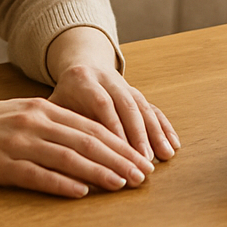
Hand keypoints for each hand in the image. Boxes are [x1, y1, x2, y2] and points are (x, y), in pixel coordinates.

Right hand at [0, 97, 155, 197]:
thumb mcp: (23, 114)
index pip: (91, 127)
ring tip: (122, 185)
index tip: (141, 159)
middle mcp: (35, 122)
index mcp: (43, 109)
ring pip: (69, 157)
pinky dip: (62, 184)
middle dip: (120, 159)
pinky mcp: (2, 165)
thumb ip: (55, 125)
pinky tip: (82, 192)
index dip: (120, 144)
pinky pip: (38, 175)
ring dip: (100, 172)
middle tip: (143, 175)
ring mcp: (19, 143)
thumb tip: (91, 142)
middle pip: (87, 141)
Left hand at [46, 24, 178, 161]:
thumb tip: (62, 159)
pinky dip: (164, 127)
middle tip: (145, 162)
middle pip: (127, 106)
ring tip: (164, 156)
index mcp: (83, 80)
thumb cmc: (63, 95)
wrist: (81, 65)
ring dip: (155, 133)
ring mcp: (126, 86)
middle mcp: (108, 80)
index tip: (121, 153)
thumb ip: (58, 125)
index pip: (102, 103)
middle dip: (139, 136)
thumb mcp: (53, 104)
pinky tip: (173, 144)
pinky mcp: (137, 94)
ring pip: (143, 108)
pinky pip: (153, 109)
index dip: (114, 127)